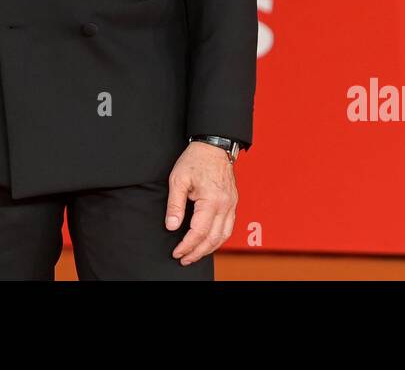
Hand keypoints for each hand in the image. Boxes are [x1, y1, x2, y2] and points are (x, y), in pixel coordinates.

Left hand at [165, 141, 237, 265]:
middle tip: (184, 259)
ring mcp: (231, 205)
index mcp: (212, 200)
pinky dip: (219, 239)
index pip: (199, 232)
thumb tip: (172, 226)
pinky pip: (229, 227)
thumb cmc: (195, 160)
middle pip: (213, 238)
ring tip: (194, 255)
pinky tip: (209, 242)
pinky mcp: (233, 203)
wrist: (213, 146)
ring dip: (209, 249)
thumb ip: (175, 205)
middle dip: (197, 252)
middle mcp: (225, 205)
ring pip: (224, 236)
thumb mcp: (178, 179)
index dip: (187, 245)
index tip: (177, 252)